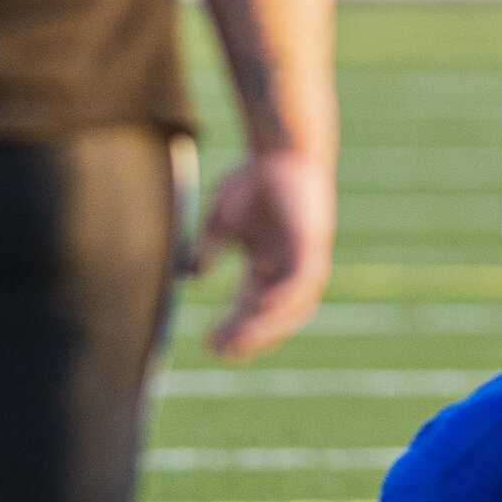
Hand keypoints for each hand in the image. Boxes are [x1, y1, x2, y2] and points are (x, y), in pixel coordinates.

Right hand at [192, 148, 334, 357]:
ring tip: (241, 342)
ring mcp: (303, 258)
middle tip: (223, 352)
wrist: (283, 149)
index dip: (231, 328)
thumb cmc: (255, 180)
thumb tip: (189, 276)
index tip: (209, 346)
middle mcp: (288, 268)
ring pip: (291, 306)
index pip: (250, 308)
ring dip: (266, 326)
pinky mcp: (312, 244)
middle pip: (271, 316)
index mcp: (267, 266)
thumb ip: (208, 250)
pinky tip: (264, 307)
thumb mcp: (222, 222)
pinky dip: (286, 296)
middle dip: (249, 336)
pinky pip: (303, 279)